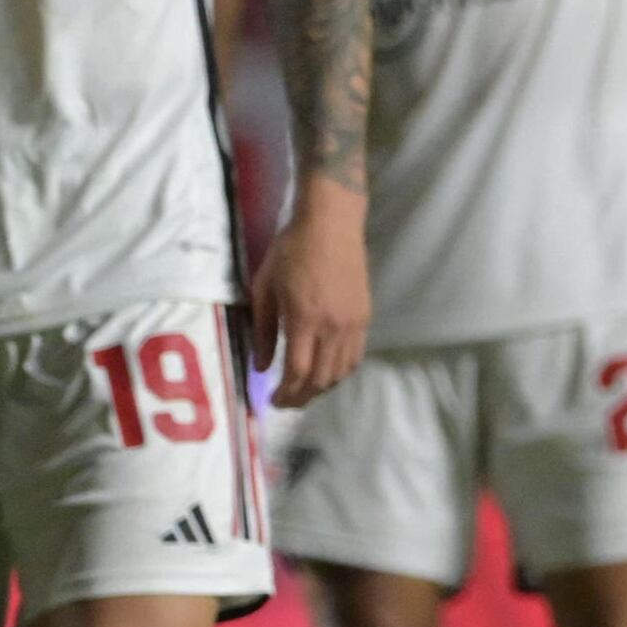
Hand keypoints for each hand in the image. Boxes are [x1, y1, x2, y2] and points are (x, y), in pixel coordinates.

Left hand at [249, 185, 369, 406]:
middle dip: (302, 398)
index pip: (297, 372)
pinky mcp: (365, 317)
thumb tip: (262, 366)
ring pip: (341, 372)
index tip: (272, 401)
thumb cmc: (291, 251)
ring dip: (322, 388)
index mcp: (304, 319)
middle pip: (321, 379)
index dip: (285, 393)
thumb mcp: (265, 287)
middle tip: (286, 402)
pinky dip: (340, 372)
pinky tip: (327, 372)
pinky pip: (355, 356)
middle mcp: (333, 327)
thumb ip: (263, 331)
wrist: (331, 224)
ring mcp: (353, 323)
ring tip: (305, 391)